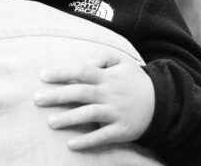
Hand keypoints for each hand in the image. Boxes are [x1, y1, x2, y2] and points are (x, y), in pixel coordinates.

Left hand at [34, 52, 154, 150]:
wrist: (162, 103)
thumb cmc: (134, 80)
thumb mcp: (121, 61)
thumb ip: (100, 56)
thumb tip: (83, 62)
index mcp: (107, 76)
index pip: (82, 71)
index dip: (62, 72)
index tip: (42, 75)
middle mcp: (109, 94)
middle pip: (81, 93)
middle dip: (58, 96)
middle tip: (37, 99)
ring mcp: (116, 113)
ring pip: (90, 115)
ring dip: (70, 119)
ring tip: (50, 122)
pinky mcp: (122, 130)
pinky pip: (103, 136)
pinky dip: (87, 141)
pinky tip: (71, 144)